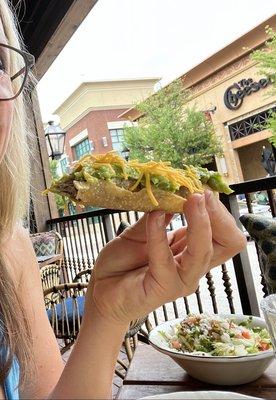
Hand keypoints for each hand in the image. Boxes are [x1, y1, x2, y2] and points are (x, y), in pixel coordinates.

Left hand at [88, 191, 245, 324]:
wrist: (100, 289)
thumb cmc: (122, 264)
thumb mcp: (141, 232)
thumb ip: (159, 217)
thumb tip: (174, 193)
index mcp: (192, 251)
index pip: (225, 233)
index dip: (218, 211)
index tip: (201, 190)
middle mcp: (193, 266)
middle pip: (230, 243)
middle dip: (218, 214)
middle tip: (200, 194)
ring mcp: (181, 280)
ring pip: (204, 251)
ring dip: (198, 221)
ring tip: (187, 199)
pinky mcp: (163, 289)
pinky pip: (166, 259)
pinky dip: (159, 234)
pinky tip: (153, 217)